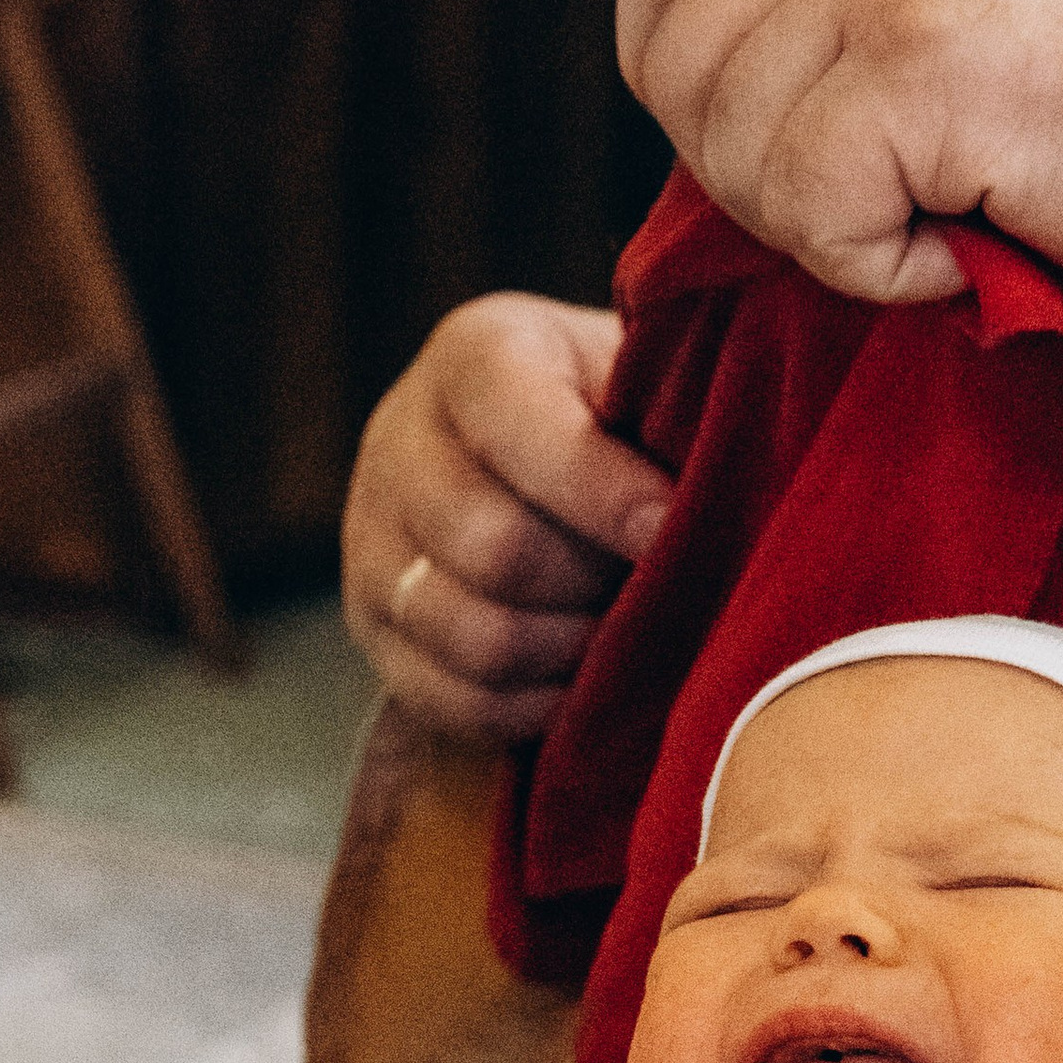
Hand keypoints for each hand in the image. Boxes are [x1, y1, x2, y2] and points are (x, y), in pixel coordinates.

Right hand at [342, 293, 673, 740]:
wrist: (549, 461)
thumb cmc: (626, 418)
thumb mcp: (647, 380)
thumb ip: (666, 418)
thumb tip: (691, 513)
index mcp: (476, 356)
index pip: (521, 431)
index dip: (606, 495)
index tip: (673, 532)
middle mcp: (400, 443)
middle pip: (495, 550)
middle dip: (593, 583)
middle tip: (651, 587)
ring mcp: (371, 544)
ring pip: (475, 637)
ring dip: (571, 651)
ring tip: (623, 630)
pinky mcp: (376, 630)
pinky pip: (457, 700)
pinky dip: (537, 706)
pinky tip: (585, 678)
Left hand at [617, 0, 1062, 324]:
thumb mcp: (1011, 27)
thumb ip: (875, 30)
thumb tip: (734, 123)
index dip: (674, 52)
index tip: (765, 146)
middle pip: (676, 49)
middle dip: (746, 173)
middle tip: (884, 216)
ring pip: (727, 133)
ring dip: (821, 227)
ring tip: (954, 227)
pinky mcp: (926, 63)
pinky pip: (807, 206)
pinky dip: (884, 271)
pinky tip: (981, 255)